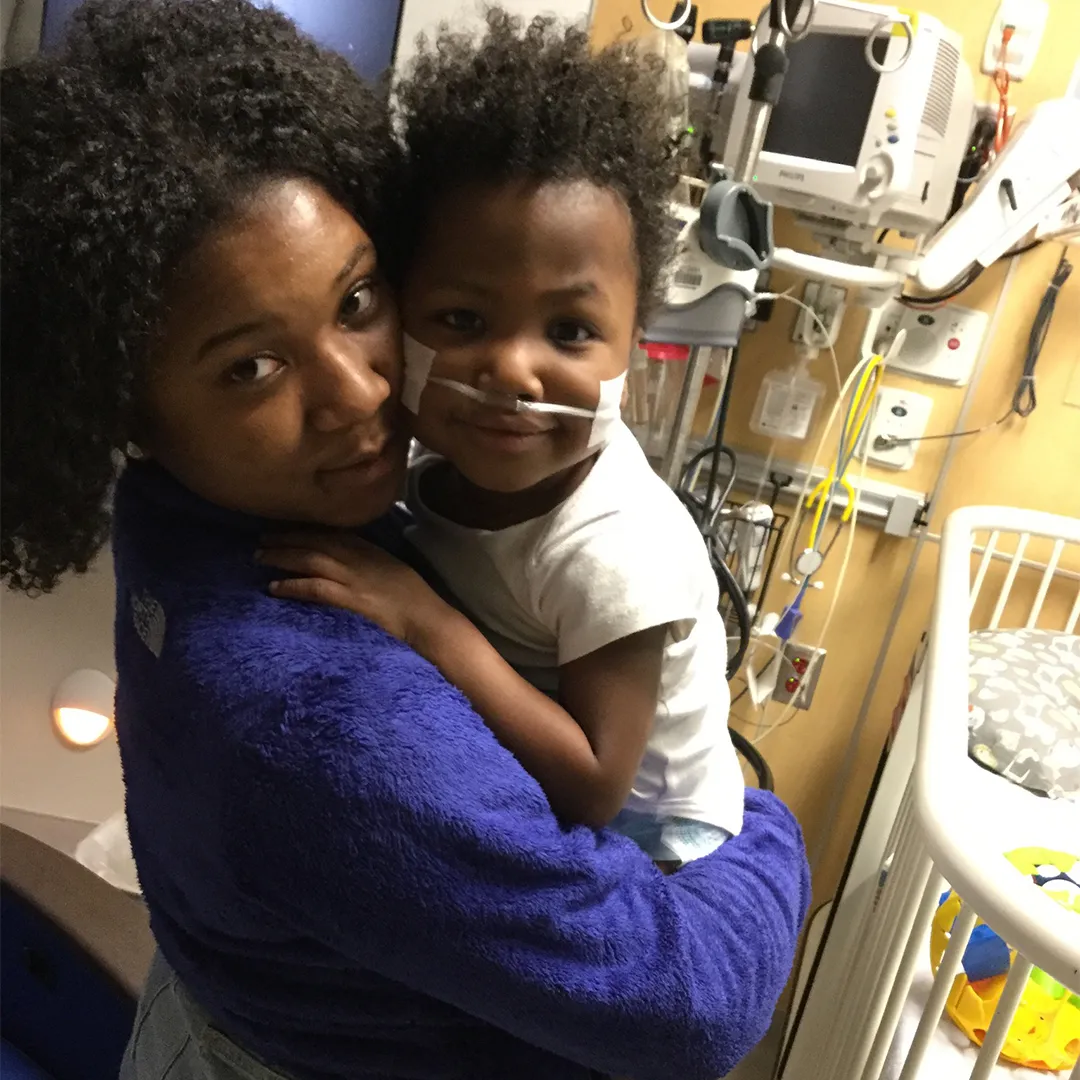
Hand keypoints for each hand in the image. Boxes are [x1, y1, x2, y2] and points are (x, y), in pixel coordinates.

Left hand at [258, 532, 451, 649]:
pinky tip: (273, 587)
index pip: (331, 533)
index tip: (284, 527)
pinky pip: (314, 588)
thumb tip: (351, 558)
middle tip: (261, 537)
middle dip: (286, 537)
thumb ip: (370, 560)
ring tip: (259, 556)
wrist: (427, 618)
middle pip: (315, 541)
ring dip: (282, 556)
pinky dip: (292, 585)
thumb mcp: (392, 568)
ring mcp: (353, 577)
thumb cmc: (415, 598)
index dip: (305, 529)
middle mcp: (358, 557)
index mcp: (369, 549)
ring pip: (310, 559)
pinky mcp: (350, 598)